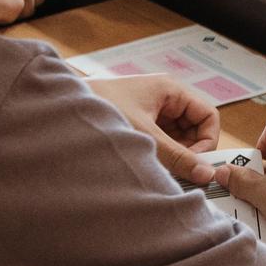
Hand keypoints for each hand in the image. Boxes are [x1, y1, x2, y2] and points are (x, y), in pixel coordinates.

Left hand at [87, 74, 222, 184]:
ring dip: (172, 157)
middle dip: (189, 152)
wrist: (58, 110)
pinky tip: (146, 168)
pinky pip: (159, 143)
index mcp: (171, 90)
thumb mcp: (144, 136)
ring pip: (176, 139)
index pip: (208, 116)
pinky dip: (158, 157)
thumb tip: (206, 174)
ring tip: (158, 172)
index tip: (197, 166)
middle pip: (193, 129)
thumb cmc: (99, 110)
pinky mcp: (136, 126)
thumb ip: (177, 157)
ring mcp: (149, 112)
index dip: (207, 141)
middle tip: (178, 175)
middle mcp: (163, 99)